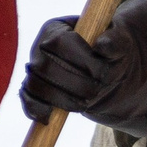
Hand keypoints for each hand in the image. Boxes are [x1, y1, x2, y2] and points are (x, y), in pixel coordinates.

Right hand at [20, 0, 146, 136]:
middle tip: (96, 91)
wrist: (105, 69)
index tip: (102, 72)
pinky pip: (27, 99)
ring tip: (85, 103)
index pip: (59, 42)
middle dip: (73, 83)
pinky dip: (35, 109)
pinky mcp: (34, 89)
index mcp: (57, 28)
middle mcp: (40, 46)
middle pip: (44, 66)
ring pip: (35, 85)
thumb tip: (102, 45)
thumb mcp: (119, 44)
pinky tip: (49, 118)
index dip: (80, 59)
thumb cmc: (111, 52)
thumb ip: (115, 41)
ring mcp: (35, 69)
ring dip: (61, 99)